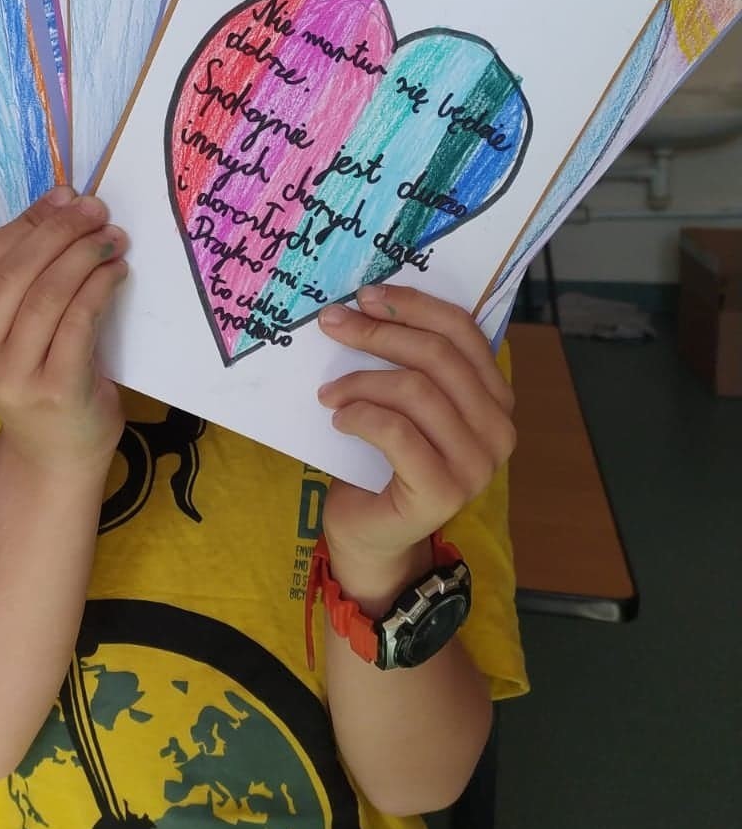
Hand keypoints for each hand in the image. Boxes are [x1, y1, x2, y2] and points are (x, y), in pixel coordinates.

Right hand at [0, 186, 127, 477]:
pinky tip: (117, 271)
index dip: (28, 221)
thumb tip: (58, 205)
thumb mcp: (12, 330)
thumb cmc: (38, 380)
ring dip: (85, 255)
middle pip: (18, 271)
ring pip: (49, 293)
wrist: (57, 454)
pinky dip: (100, 287)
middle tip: (96, 211)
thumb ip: (20, 279)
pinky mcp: (54, 389)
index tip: (65, 197)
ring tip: (112, 238)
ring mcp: (11, 377)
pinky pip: (78, 320)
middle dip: (61, 231)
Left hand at [315, 284, 514, 610]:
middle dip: (378, 332)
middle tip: (332, 325)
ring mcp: (477, 465)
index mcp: (495, 397)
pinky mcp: (444, 492)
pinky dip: (361, 416)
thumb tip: (367, 301)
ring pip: (416, 391)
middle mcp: (498, 429)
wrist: (373, 531)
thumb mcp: (401, 400)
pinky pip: (397, 432)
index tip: (366, 296)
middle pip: (438, 356)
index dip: (413, 305)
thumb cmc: (383, 459)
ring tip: (329, 392)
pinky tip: (340, 420)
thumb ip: (406, 360)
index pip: (463, 331)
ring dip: (361, 381)